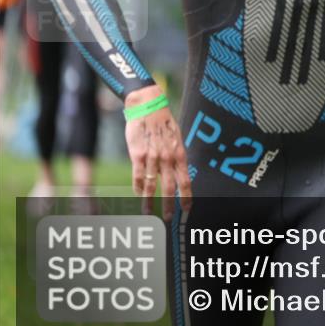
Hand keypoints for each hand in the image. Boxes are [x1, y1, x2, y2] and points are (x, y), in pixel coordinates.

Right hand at [124, 85, 192, 220]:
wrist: (148, 106)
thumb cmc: (163, 123)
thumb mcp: (176, 139)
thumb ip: (176, 156)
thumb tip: (177, 173)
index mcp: (180, 154)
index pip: (186, 181)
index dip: (187, 197)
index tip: (187, 210)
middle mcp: (168, 158)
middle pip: (170, 188)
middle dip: (169, 206)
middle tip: (167, 219)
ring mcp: (153, 157)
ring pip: (151, 186)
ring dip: (149, 202)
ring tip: (147, 214)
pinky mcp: (138, 155)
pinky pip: (137, 176)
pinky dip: (137, 188)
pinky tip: (137, 194)